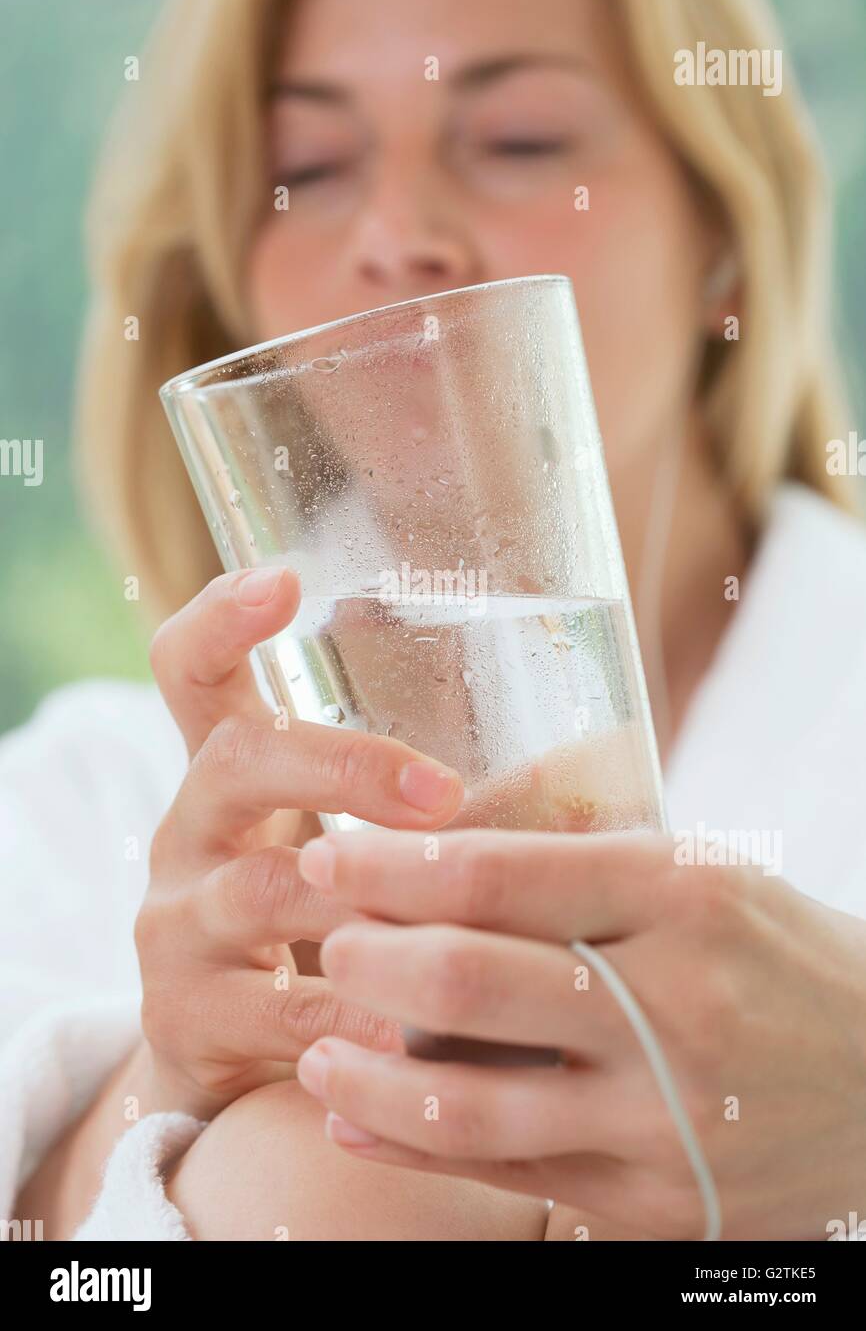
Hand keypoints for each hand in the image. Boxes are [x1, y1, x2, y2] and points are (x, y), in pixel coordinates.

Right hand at [136, 567, 463, 1118]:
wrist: (230, 1062)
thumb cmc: (323, 922)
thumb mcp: (342, 842)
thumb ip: (415, 799)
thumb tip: (596, 754)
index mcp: (227, 771)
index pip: (191, 669)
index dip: (222, 618)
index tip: (284, 580)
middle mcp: (187, 830)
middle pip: (236, 760)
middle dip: (343, 765)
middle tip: (443, 794)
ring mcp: (176, 922)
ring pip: (261, 887)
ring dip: (364, 900)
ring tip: (450, 923)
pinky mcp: (184, 1016)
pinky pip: (271, 1012)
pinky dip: (347, 1018)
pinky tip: (405, 1036)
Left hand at [293, 829, 865, 1239]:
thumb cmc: (772, 954)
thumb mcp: (699, 877)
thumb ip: (576, 871)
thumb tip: (428, 861)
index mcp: (682, 897)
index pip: (498, 874)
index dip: (390, 868)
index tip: (330, 859)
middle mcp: (674, 1005)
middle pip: (468, 983)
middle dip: (366, 961)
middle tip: (325, 945)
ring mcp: (665, 1116)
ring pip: (467, 1103)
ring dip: (364, 1076)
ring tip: (317, 1053)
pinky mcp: (657, 1203)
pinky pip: (502, 1179)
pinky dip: (409, 1149)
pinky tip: (356, 1122)